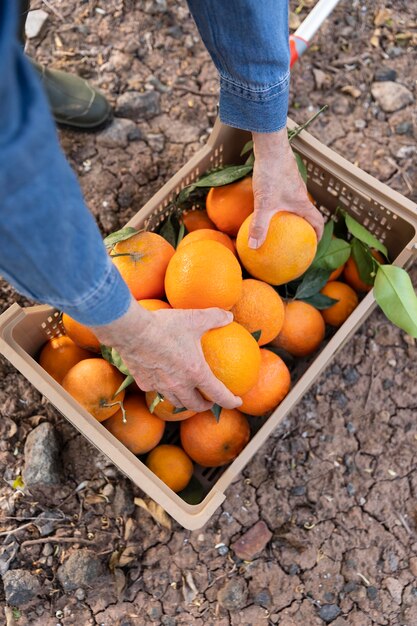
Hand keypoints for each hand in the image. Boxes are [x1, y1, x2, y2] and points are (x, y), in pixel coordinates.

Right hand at [91, 298, 241, 411]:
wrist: (132, 331)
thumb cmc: (166, 326)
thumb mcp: (195, 318)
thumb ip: (215, 317)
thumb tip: (229, 316)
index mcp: (196, 373)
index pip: (218, 394)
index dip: (230, 401)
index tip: (237, 402)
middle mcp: (179, 385)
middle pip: (195, 405)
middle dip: (205, 406)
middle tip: (209, 399)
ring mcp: (160, 386)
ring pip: (175, 402)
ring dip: (185, 401)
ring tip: (188, 394)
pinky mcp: (144, 382)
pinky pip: (157, 391)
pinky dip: (163, 390)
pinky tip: (162, 382)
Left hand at [248, 128, 323, 248]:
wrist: (271, 147)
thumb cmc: (271, 174)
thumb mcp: (263, 204)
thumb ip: (259, 225)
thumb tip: (254, 247)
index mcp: (302, 203)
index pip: (317, 222)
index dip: (318, 235)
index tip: (314, 245)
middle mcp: (301, 194)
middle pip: (308, 213)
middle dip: (305, 226)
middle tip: (297, 238)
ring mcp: (293, 184)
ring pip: (296, 203)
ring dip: (293, 214)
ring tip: (281, 224)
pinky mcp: (284, 176)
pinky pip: (285, 194)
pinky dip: (281, 203)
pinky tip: (266, 205)